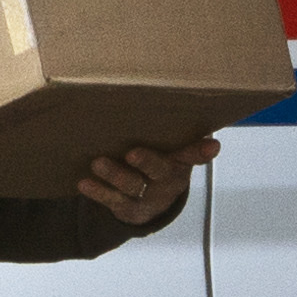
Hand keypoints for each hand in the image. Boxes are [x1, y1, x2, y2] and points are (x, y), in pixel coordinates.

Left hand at [77, 139, 214, 224]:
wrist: (150, 205)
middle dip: (147, 162)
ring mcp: (147, 196)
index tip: (213, 146)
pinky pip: (111, 201)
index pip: (193, 155)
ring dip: (115, 175)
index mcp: (180, 162)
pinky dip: (97, 192)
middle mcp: (166, 181)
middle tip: (132, 153)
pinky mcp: (128, 208)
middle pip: (159, 171)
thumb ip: (172, 130)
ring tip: (98, 162)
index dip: (202, 151)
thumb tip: (178, 88)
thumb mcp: (171, 150)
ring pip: (132, 186)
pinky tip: (83, 183)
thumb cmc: (158, 164)